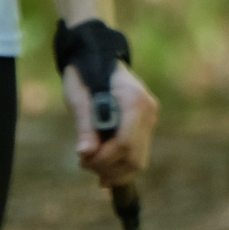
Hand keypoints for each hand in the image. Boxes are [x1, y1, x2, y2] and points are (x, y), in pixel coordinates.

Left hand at [62, 61, 157, 189]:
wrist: (97, 58)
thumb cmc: (84, 75)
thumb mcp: (78, 98)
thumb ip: (84, 126)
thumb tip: (85, 153)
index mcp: (134, 100)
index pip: (125, 143)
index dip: (103, 158)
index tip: (83, 159)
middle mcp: (148, 110)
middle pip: (134, 158)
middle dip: (108, 168)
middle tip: (84, 164)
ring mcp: (150, 119)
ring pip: (138, 162)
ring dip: (114, 171)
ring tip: (92, 165)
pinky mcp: (146, 126)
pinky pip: (138, 154)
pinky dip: (120, 166)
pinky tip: (103, 169)